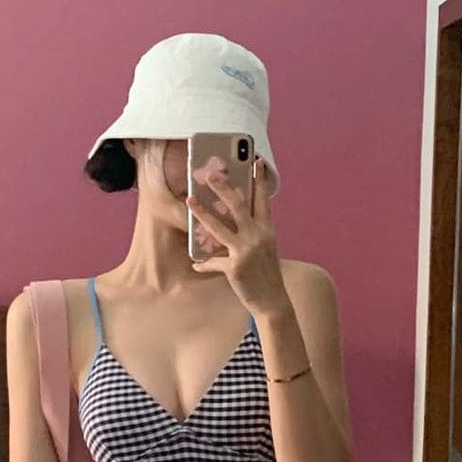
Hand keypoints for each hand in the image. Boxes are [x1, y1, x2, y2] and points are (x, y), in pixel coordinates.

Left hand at [186, 158, 288, 317]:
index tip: (257, 162)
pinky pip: (214, 261)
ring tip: (190, 199)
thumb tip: (234, 221)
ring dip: (202, 212)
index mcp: (267, 230)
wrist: (272, 299)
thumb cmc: (266, 272)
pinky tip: (197, 265)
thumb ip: (252, 233)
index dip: (260, 181)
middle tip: (210, 174)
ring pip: (219, 227)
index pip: (263, 200)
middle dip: (223, 188)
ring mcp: (246, 251)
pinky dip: (204, 264)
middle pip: (238, 206)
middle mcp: (258, 236)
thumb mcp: (265, 248)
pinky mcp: (235, 267)